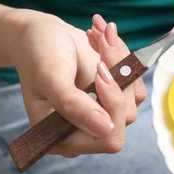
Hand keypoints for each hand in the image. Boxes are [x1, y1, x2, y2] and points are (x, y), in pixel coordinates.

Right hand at [7, 10, 146, 157]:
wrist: (43, 34)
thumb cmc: (38, 55)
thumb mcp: (51, 78)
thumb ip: (73, 105)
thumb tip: (105, 129)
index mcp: (64, 139)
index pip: (107, 139)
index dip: (111, 105)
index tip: (100, 69)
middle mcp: (87, 131)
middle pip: (124, 116)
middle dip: (116, 74)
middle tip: (102, 42)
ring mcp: (104, 113)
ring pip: (133, 96)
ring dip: (119, 60)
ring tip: (100, 36)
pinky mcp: (116, 96)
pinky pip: (135, 82)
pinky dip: (123, 56)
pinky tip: (102, 40)